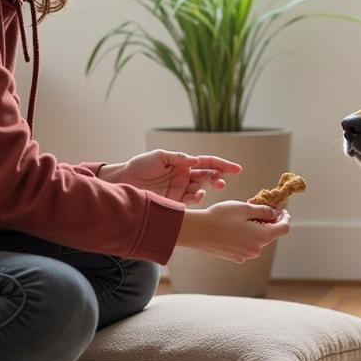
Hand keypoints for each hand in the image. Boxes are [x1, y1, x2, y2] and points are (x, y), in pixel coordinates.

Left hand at [98, 150, 241, 203]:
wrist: (123, 182)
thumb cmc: (139, 166)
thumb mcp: (158, 157)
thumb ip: (177, 158)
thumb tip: (195, 160)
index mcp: (183, 163)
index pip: (207, 163)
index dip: (222, 165)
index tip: (237, 169)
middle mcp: (185, 176)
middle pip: (208, 177)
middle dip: (218, 179)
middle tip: (222, 183)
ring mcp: (181, 190)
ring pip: (201, 190)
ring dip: (207, 190)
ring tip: (208, 190)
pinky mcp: (175, 202)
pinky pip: (190, 202)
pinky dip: (197, 200)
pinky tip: (198, 197)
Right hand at [177, 201, 290, 262]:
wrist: (196, 231)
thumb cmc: (220, 217)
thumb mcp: (245, 208)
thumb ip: (264, 210)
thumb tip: (275, 212)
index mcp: (261, 237)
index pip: (283, 228)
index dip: (285, 217)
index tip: (281, 209)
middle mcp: (256, 250)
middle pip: (270, 234)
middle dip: (268, 220)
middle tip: (257, 207)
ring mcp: (245, 255)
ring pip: (258, 239)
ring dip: (256, 228)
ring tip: (241, 216)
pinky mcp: (235, 257)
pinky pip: (247, 245)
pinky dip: (246, 235)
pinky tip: (233, 227)